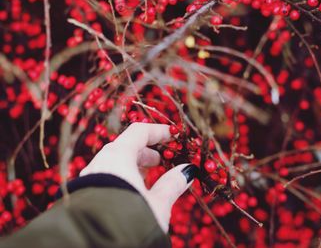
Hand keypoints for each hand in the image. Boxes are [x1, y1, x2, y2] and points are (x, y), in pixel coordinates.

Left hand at [79, 123, 195, 231]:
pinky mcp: (85, 193)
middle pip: (126, 146)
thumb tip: (187, 171)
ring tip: (150, 180)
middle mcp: (101, 162)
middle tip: (161, 162)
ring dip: (135, 166)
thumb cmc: (130, 220)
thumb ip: (172, 184)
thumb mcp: (158, 204)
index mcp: (118, 157)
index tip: (173, 137)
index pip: (139, 132)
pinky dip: (123, 176)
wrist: (93, 245)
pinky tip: (134, 192)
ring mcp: (90, 177)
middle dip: (147, 152)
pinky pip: (107, 175)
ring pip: (116, 162)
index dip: (159, 132)